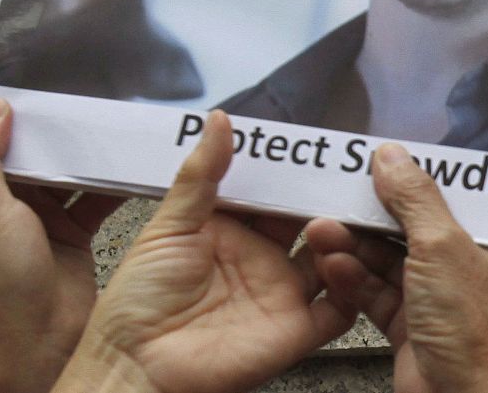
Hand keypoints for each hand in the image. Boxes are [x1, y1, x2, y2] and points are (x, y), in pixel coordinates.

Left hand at [0, 98, 125, 392]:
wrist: (42, 346)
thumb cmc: (0, 294)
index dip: (2, 116)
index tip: (30, 89)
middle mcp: (0, 206)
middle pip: (28, 152)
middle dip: (52, 132)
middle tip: (79, 101)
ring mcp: (37, 219)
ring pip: (62, 172)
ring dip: (83, 157)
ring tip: (107, 130)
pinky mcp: (70, 233)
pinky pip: (91, 198)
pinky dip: (108, 184)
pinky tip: (125, 168)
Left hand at [53, 110, 354, 392]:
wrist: (135, 366)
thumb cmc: (137, 303)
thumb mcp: (168, 226)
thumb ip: (200, 175)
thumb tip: (219, 121)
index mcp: (230, 231)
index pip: (273, 192)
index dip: (294, 171)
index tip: (314, 145)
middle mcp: (261, 260)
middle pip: (309, 221)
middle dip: (328, 197)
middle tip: (347, 172)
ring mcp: (282, 295)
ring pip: (333, 258)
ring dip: (343, 236)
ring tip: (336, 217)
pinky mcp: (296, 331)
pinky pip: (340, 308)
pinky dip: (352, 285)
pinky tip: (344, 262)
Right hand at [307, 142, 487, 392]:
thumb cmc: (474, 332)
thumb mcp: (443, 247)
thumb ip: (415, 199)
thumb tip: (392, 157)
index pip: (450, 197)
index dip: (411, 179)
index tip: (375, 163)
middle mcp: (467, 267)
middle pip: (412, 227)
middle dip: (371, 214)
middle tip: (336, 196)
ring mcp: (437, 299)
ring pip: (389, 261)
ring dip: (354, 246)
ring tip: (320, 230)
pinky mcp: (410, 327)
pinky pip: (376, 293)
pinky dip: (353, 279)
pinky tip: (332, 264)